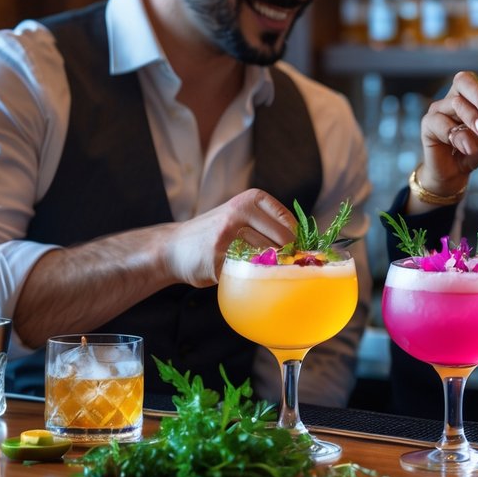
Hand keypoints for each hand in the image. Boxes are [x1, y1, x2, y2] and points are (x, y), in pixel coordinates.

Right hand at [163, 189, 295, 286]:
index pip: (289, 223)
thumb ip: (269, 225)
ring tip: (256, 268)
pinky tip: (239, 274)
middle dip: (286, 257)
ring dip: (268, 268)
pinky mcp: (218, 258)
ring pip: (267, 256)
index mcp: (250, 199)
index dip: (297, 242)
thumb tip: (305, 247)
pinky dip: (249, 277)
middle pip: (283, 240)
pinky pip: (247, 272)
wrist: (172, 247)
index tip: (294, 254)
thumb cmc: (217, 234)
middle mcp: (239, 212)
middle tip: (280, 267)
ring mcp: (227, 235)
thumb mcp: (241, 216)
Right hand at [416, 71, 477, 196]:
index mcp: (474, 97)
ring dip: (472, 119)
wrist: (456, 173)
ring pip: (456, 103)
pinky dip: (457, 136)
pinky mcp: (428, 124)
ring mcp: (440, 109)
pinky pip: (441, 123)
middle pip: (463, 79)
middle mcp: (455, 98)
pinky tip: (466, 148)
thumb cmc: (476, 149)